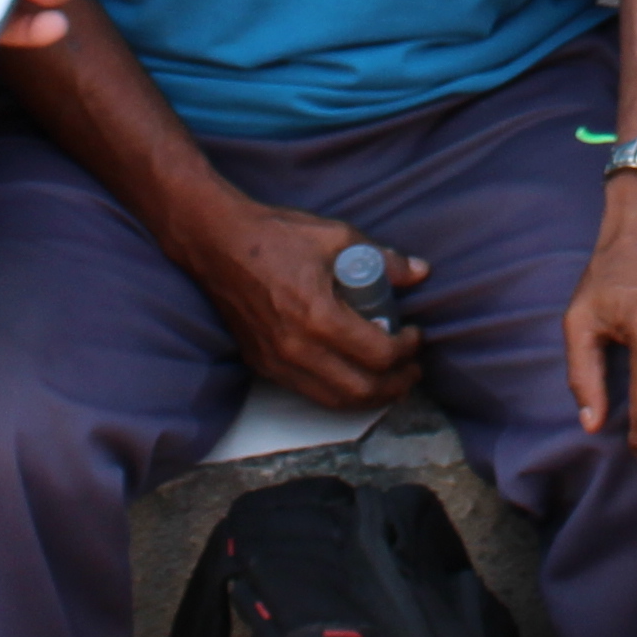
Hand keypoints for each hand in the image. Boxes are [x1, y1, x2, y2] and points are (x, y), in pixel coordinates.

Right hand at [196, 192, 431, 413]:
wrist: (217, 243)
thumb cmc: (275, 236)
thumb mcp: (336, 237)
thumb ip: (383, 259)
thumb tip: (419, 272)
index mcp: (319, 316)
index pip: (378, 354)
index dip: (406, 350)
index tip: (415, 335)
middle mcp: (297, 348)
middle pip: (361, 390)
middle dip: (396, 384)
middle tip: (412, 369)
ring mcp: (277, 361)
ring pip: (335, 401)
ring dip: (370, 397)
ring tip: (390, 380)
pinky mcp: (262, 364)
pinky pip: (309, 393)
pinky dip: (338, 393)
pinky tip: (353, 378)